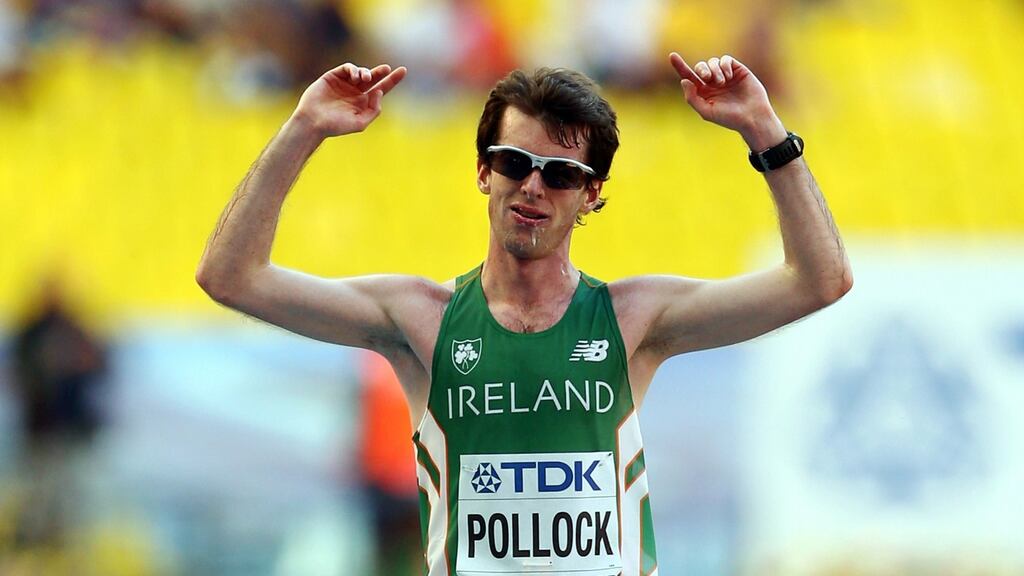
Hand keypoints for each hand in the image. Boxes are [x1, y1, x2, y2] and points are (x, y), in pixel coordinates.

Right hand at [292, 63, 406, 137]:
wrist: (314, 122)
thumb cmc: (336, 126)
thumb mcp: (360, 122)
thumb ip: (373, 110)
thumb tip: (379, 91)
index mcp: (363, 102)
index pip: (381, 89)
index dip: (392, 80)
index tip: (403, 71)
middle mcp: (355, 92)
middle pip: (373, 78)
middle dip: (381, 72)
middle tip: (387, 69)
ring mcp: (344, 83)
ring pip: (361, 72)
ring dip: (366, 73)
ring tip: (366, 79)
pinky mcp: (333, 76)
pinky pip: (347, 68)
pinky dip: (353, 70)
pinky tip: (355, 77)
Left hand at [669, 53, 784, 149]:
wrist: (752, 116)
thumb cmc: (729, 118)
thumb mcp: (706, 111)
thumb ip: (692, 97)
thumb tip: (684, 80)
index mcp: (703, 92)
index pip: (688, 77)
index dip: (680, 66)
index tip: (672, 56)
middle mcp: (712, 82)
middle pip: (700, 67)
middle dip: (701, 69)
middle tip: (707, 78)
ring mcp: (725, 75)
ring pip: (712, 62)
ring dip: (714, 70)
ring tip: (721, 82)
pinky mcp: (737, 69)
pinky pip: (725, 60)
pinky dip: (724, 66)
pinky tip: (728, 77)